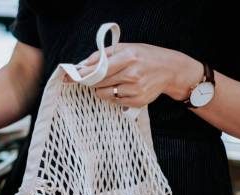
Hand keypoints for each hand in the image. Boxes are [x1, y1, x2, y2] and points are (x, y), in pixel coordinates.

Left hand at [77, 43, 202, 107]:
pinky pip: (113, 101)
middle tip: (91, 77)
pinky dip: (112, 95)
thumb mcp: (126, 48)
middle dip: (91, 80)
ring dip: (102, 88)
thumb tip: (83, 64)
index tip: (69, 77)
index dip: (82, 74)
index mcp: (128, 57)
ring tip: (114, 80)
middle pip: (98, 82)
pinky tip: (122, 88)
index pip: (98, 69)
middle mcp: (131, 74)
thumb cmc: (145, 57)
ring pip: (103, 93)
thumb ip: (103, 55)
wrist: (169, 70)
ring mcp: (134, 89)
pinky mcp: (136, 101)